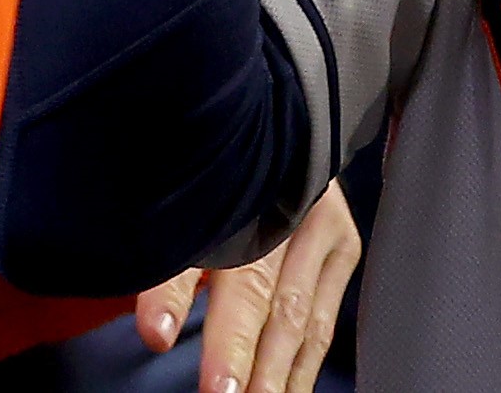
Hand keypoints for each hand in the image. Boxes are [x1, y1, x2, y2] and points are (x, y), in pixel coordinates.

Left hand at [136, 181, 361, 392]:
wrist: (288, 134)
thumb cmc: (229, 178)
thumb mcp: (192, 204)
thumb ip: (172, 269)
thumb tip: (156, 331)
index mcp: (240, 184)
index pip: (208, 250)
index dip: (178, 295)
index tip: (159, 335)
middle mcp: (286, 203)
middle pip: (259, 289)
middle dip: (238, 350)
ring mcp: (322, 225)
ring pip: (298, 314)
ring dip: (275, 372)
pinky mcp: (344, 248)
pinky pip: (324, 321)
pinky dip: (304, 366)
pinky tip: (288, 392)